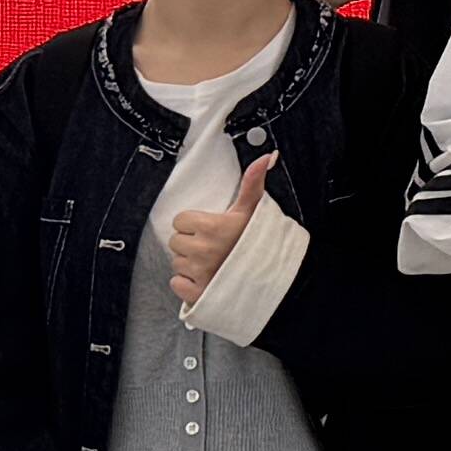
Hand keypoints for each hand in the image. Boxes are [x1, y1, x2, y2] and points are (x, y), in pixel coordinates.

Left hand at [164, 154, 272, 306]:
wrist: (274, 280)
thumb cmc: (260, 243)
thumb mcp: (253, 211)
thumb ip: (253, 183)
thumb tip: (266, 155)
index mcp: (212, 227)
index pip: (180, 221)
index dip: (193, 224)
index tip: (210, 229)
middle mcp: (202, 251)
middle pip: (176, 242)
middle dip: (190, 243)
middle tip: (211, 247)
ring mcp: (199, 274)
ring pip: (177, 262)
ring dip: (189, 263)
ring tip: (211, 263)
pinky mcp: (197, 294)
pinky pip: (177, 283)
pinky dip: (187, 283)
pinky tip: (204, 279)